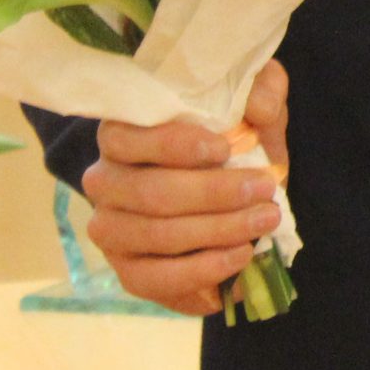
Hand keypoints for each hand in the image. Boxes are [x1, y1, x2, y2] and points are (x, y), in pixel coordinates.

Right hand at [83, 60, 288, 317]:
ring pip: (156, 237)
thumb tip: (260, 110)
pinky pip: (154, 279)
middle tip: (265, 191)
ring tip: (262, 224)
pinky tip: (238, 258)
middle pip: (151, 194)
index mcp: (122, 132)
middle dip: (215, 195)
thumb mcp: (251, 100)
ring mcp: (109, 228)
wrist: (225, 185)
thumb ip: (261, 90)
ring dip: (216, 233)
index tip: (224, 149)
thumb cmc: (230, 134)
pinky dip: (200, 273)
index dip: (176, 146)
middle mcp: (104, 180)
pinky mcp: (126, 269)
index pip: (130, 138)